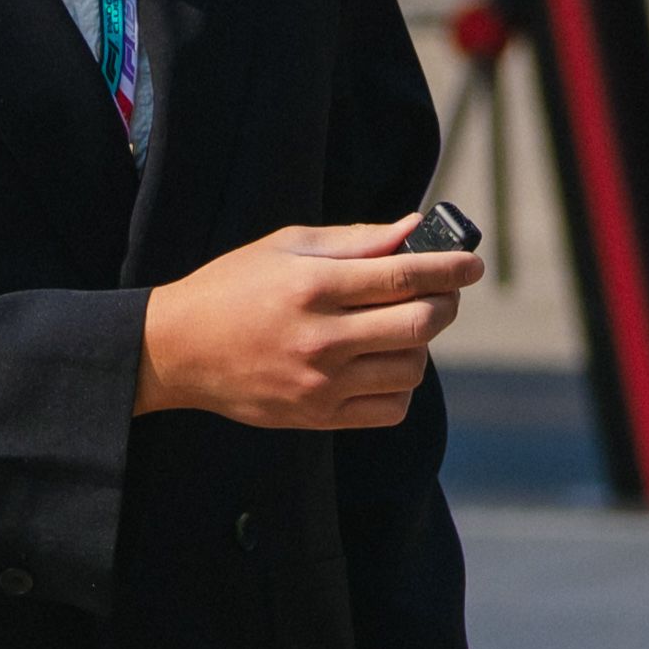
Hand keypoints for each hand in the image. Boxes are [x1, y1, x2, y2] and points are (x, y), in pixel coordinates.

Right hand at [141, 219, 479, 432]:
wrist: (177, 351)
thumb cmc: (233, 287)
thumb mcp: (287, 246)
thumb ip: (355, 240)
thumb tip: (416, 230)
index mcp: (313, 287)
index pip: (404, 278)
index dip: (449, 268)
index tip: (472, 264)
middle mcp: (321, 338)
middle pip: (419, 325)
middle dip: (444, 304)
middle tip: (444, 292)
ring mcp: (321, 384)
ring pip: (411, 369)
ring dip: (420, 345)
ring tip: (400, 327)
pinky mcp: (318, 417)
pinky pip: (390, 409)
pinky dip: (400, 386)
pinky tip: (382, 364)